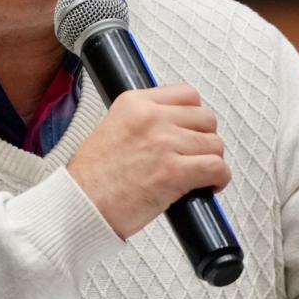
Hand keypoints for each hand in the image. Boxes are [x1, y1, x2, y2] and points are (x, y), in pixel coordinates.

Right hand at [67, 84, 229, 238]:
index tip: (190, 132)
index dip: (194, 117)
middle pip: (206, 119)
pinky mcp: (174, 172)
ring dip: (212, 161)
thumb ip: (143, 122)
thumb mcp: (112, 129)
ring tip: (200, 175)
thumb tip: (177, 127)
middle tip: (195, 157)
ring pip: (214, 144)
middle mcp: (151, 118)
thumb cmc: (92, 178)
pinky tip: (209, 187)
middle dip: (205, 139)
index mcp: (135, 103)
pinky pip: (216, 168)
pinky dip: (219, 179)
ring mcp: (164, 143)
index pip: (186, 94)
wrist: (79, 205)